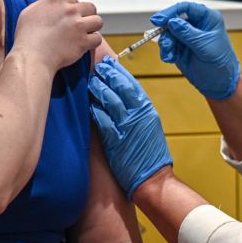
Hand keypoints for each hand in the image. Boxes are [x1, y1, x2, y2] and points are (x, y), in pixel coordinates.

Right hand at [16, 0, 103, 71]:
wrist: (32, 57)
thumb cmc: (27, 38)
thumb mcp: (29, 13)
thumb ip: (43, 6)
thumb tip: (49, 6)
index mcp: (56, 2)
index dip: (74, 9)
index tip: (71, 16)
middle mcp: (69, 11)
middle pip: (90, 8)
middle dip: (87, 16)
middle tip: (81, 25)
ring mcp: (78, 26)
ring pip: (98, 21)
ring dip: (93, 28)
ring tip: (86, 34)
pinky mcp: (83, 41)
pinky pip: (98, 38)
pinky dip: (93, 43)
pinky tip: (86, 45)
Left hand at [88, 57, 171, 197]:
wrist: (152, 179)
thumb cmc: (151, 156)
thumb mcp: (149, 128)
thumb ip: (138, 112)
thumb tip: (124, 99)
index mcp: (147, 110)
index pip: (132, 84)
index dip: (119, 73)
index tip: (109, 64)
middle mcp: (138, 115)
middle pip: (120, 88)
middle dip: (107, 75)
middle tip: (97, 67)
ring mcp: (126, 126)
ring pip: (110, 100)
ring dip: (99, 89)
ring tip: (90, 81)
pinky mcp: (115, 139)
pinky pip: (103, 120)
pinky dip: (95, 110)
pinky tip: (88, 104)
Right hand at [150, 2, 239, 99]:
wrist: (219, 83)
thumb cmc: (220, 63)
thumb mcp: (205, 47)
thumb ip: (188, 33)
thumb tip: (172, 22)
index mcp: (207, 18)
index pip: (187, 8)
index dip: (171, 12)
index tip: (159, 19)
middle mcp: (196, 25)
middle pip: (173, 19)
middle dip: (166, 31)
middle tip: (163, 41)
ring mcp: (186, 36)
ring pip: (168, 33)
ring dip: (166, 44)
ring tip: (169, 54)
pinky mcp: (179, 47)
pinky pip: (167, 45)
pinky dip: (166, 51)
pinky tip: (171, 58)